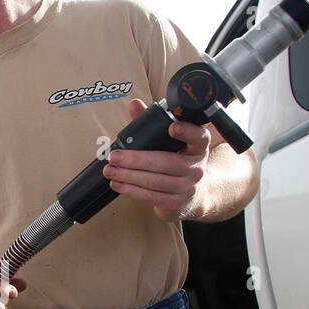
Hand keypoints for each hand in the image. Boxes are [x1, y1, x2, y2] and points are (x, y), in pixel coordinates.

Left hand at [102, 98, 209, 221]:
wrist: (196, 196)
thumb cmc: (179, 163)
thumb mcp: (172, 144)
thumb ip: (152, 124)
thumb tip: (134, 105)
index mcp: (198, 147)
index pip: (199, 137)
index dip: (187, 131)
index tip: (172, 127)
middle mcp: (196, 168)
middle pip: (165, 162)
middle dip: (136, 159)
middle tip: (114, 156)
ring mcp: (188, 188)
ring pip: (154, 181)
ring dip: (128, 176)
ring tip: (110, 170)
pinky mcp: (177, 204)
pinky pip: (151, 197)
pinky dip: (131, 190)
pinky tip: (117, 184)